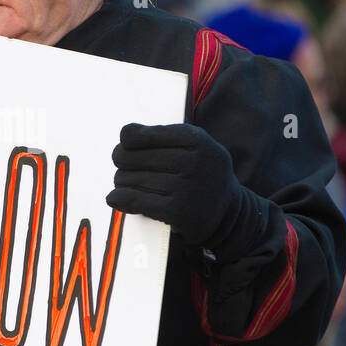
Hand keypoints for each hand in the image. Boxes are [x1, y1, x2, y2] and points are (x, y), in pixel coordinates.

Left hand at [107, 122, 265, 261]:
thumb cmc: (201, 172)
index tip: (127, 146)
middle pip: (129, 157)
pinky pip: (134, 200)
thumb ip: (161, 135)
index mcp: (195, 139)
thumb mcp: (193, 145)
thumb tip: (125, 134)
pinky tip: (116, 198)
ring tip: (131, 185)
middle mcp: (193, 161)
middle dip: (123, 163)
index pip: (137, 136)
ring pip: (128, 179)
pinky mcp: (177, 211)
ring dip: (123, 183)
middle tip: (126, 168)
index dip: (127, 141)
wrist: (229, 212)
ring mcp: (186, 188)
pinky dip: (120, 199)